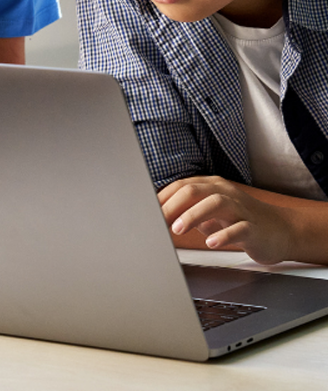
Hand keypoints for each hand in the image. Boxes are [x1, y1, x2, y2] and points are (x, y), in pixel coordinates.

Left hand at [158, 176, 294, 264]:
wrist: (281, 231)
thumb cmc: (241, 221)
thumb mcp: (211, 215)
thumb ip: (189, 213)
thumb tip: (161, 218)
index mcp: (212, 187)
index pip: (182, 186)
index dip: (163, 198)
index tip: (148, 212)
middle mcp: (225, 193)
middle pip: (195, 190)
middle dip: (173, 205)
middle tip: (159, 222)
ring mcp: (241, 209)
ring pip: (216, 203)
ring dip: (194, 215)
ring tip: (178, 229)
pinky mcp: (255, 228)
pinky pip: (239, 228)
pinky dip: (224, 235)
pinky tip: (211, 242)